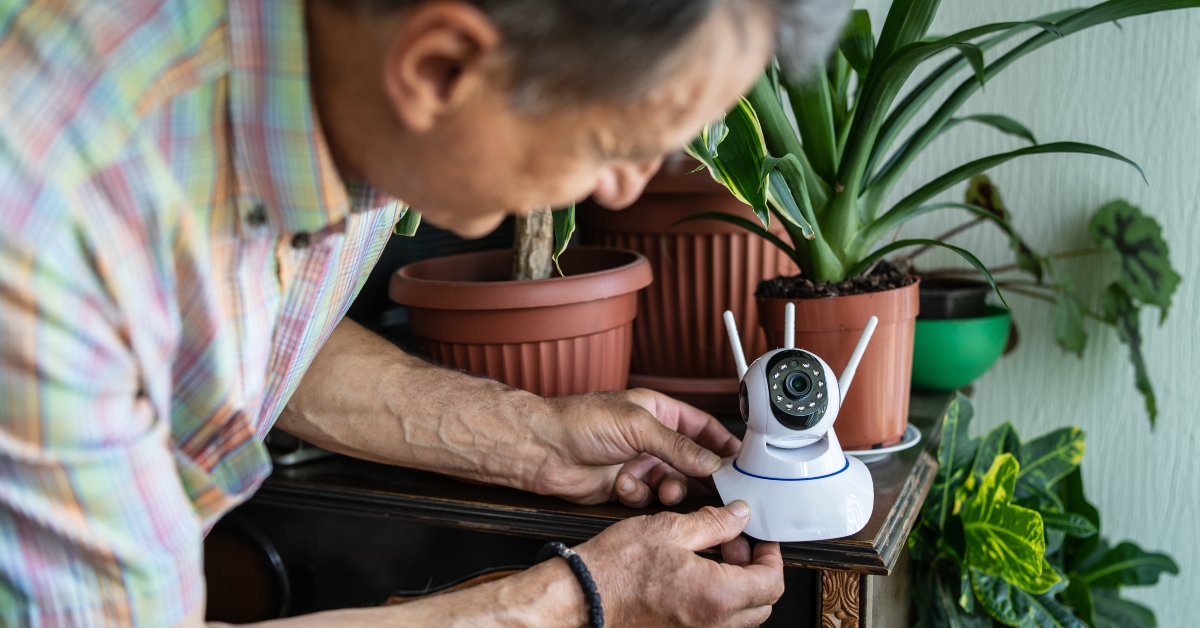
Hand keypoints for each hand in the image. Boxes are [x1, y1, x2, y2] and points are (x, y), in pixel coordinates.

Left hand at [532, 388, 739, 506]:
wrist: (542, 449)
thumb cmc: (581, 421)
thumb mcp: (638, 426)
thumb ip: (678, 446)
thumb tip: (711, 461)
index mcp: (658, 412)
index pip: (702, 428)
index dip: (722, 444)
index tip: (741, 462)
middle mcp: (651, 439)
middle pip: (691, 461)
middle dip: (699, 475)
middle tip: (713, 489)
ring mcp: (638, 463)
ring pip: (672, 484)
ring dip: (669, 489)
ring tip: (663, 489)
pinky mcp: (624, 487)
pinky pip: (646, 498)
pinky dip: (638, 495)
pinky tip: (623, 486)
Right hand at [573, 501, 783, 626]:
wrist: (581, 597)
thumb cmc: (615, 568)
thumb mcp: (669, 529)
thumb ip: (713, 523)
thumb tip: (739, 516)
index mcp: (716, 596)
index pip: (771, 582)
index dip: (771, 555)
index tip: (760, 538)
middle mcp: (711, 623)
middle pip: (762, 604)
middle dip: (757, 570)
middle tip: (737, 543)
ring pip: (741, 616)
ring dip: (738, 585)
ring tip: (714, 555)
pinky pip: (716, 621)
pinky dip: (718, 598)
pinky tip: (696, 572)